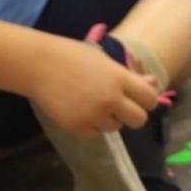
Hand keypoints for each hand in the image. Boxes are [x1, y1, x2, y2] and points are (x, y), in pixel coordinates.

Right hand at [25, 35, 158, 137]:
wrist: (37, 65)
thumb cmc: (72, 57)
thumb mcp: (105, 61)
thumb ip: (130, 77)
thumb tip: (153, 84)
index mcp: (120, 79)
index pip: (150, 99)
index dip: (146, 99)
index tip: (139, 98)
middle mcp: (111, 99)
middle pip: (139, 120)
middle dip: (133, 114)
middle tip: (121, 106)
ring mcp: (94, 115)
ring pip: (116, 127)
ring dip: (110, 119)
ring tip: (94, 103)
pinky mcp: (78, 127)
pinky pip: (95, 133)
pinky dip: (92, 125)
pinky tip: (81, 110)